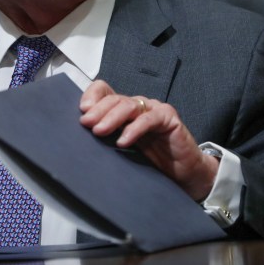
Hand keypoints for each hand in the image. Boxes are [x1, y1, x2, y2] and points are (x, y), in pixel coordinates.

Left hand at [79, 80, 219, 200]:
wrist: (184, 173)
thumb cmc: (154, 161)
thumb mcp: (123, 149)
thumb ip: (107, 138)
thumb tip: (79, 138)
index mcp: (125, 110)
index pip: (105, 91)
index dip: (92, 96)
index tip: (82, 112)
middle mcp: (138, 106)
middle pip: (115, 98)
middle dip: (98, 110)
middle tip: (86, 123)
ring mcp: (154, 109)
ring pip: (129, 105)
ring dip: (112, 117)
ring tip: (99, 131)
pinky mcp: (169, 118)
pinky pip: (149, 119)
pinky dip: (134, 129)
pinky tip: (123, 140)